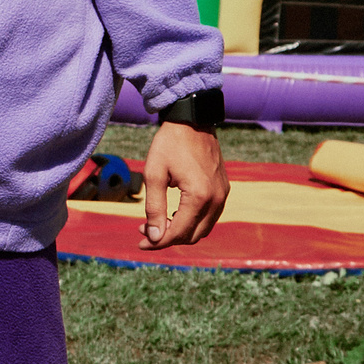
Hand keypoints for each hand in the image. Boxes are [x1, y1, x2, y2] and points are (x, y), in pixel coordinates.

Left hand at [140, 121, 227, 247]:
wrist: (192, 121)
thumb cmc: (169, 145)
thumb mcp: (154, 175)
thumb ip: (154, 208)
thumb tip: (154, 237)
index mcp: (199, 196)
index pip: (179, 232)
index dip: (158, 242)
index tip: (140, 243)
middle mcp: (216, 199)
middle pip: (192, 235)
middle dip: (168, 238)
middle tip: (144, 232)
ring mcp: (223, 195)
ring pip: (203, 229)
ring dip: (180, 232)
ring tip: (156, 224)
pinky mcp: (223, 190)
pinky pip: (209, 217)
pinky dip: (192, 222)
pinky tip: (173, 214)